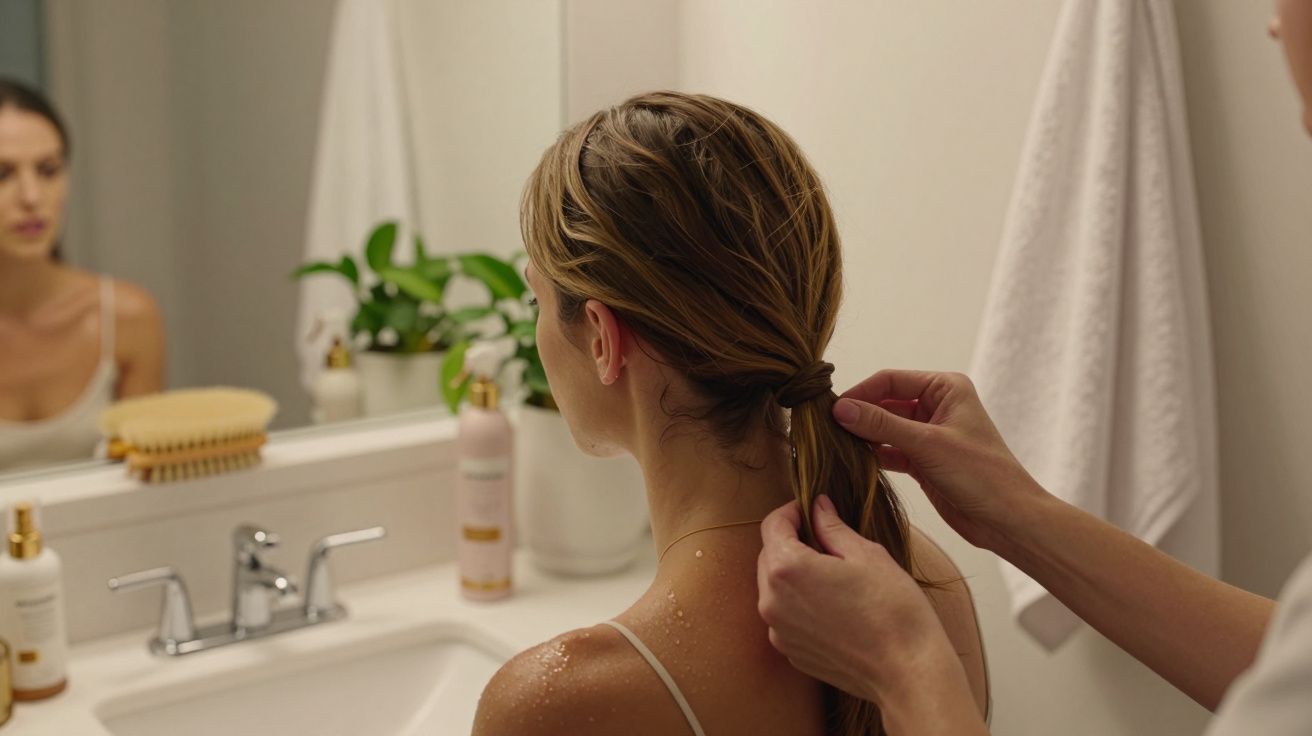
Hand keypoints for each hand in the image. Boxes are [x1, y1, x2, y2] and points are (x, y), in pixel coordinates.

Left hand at [757, 496, 965, 707]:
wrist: (907, 671)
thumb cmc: (892, 610)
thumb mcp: (866, 554)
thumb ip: (832, 526)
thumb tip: (817, 505)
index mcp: (787, 569)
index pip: (772, 525)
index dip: (791, 510)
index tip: (810, 509)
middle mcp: (771, 601)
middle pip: (769, 556)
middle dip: (792, 542)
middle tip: (827, 540)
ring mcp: (779, 631)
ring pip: (775, 587)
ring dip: (794, 574)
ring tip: (833, 575)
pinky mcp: (791, 652)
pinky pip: (785, 616)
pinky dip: (800, 604)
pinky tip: (833, 605)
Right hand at [832, 369, 1047, 550]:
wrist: (1008, 520)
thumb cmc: (981, 474)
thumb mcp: (927, 444)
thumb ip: (881, 424)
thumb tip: (840, 408)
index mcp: (946, 388)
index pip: (891, 380)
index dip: (861, 392)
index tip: (833, 409)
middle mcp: (937, 406)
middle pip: (885, 403)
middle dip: (859, 414)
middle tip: (827, 428)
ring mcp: (929, 434)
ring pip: (885, 428)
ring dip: (863, 436)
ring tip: (835, 445)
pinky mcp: (923, 461)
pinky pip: (889, 450)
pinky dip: (872, 455)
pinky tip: (852, 461)